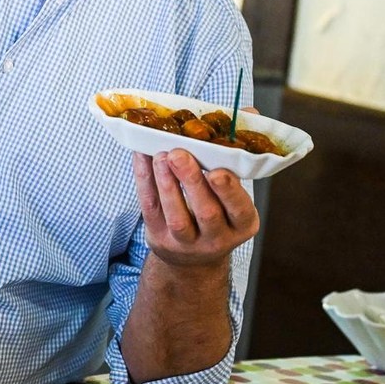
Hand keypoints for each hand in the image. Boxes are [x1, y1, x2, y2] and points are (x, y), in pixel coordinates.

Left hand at [132, 149, 258, 268]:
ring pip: (177, 217)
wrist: (193, 258)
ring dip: (167, 184)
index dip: (229, 191)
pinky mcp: (160, 239)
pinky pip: (151, 210)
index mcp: (241, 225)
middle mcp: (217, 239)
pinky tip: (143, 159)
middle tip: (179, 155)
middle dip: (192, 182)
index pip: (240, 210)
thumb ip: (229, 172)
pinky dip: (145, 182)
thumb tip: (232, 125)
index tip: (217, 171)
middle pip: (207, 214)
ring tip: (162, 156)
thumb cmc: (216, 216)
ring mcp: (186, 243)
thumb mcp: (232, 203)